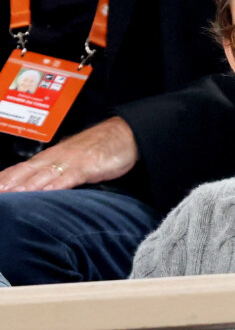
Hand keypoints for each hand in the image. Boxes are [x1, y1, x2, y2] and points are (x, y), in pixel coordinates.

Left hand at [0, 117, 138, 191]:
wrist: (128, 132)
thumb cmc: (105, 144)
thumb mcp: (79, 156)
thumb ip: (62, 168)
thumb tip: (46, 182)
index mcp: (56, 153)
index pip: (25, 167)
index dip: (7, 177)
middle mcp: (59, 156)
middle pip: (28, 171)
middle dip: (9, 183)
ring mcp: (72, 161)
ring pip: (43, 175)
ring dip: (24, 186)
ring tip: (8, 196)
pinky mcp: (88, 166)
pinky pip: (67, 178)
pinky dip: (53, 187)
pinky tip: (43, 195)